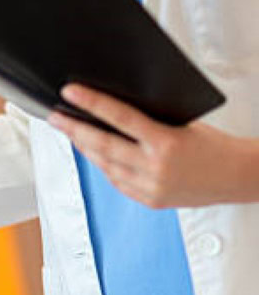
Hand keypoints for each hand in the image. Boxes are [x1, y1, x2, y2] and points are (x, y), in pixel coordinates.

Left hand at [48, 84, 258, 207]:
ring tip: (70, 132)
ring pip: (105, 165)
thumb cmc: (214, 145)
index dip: (92, 104)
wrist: (238, 177)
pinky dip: (104, 166)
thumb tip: (111, 111)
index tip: (70, 94)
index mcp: (166, 143)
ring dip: (85, 148)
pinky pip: (116, 181)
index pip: (120, 118)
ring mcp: (150, 188)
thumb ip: (149, 122)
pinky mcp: (149, 201)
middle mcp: (155, 168)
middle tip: (55, 117)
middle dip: (74, 130)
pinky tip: (94, 154)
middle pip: (103, 146)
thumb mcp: (183, 124)